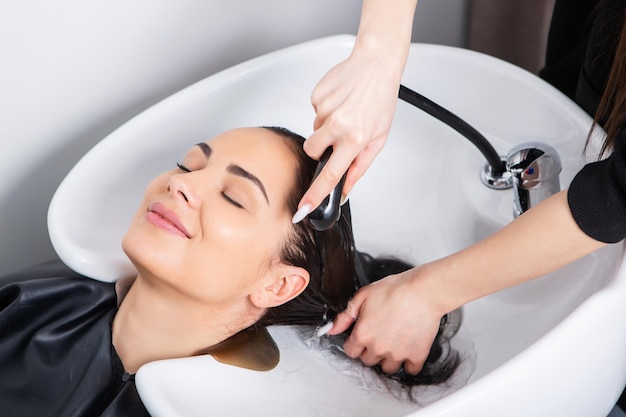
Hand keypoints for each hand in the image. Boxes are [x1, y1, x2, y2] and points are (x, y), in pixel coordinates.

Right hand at [296, 51, 400, 213]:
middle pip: (311, 150)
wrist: (376, 64)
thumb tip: (345, 189)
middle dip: (320, 148)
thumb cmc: (381, 99)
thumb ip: (360, 167)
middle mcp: (339, 124)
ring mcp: (325, 109)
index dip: (315, 195)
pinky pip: (315, 112)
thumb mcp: (378, 138)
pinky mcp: (317, 95)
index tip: (302, 209)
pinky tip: (341, 100)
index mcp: (356, 138)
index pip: (331, 175)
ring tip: (346, 111)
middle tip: (338, 136)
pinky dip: (326, 109)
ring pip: (314, 130)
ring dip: (327, 126)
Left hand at [327, 266, 444, 374]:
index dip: (355, 343)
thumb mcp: (363, 296)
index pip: (351, 351)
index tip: (362, 337)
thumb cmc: (395, 290)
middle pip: (368, 360)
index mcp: (363, 334)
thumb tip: (331, 329)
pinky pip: (410, 370)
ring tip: (393, 342)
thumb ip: (345, 316)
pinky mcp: (416, 355)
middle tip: (379, 335)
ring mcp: (397, 354)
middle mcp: (378, 348)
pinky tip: (408, 349)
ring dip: (388, 358)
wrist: (422, 291)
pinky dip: (409, 362)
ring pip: (387, 367)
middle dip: (370, 350)